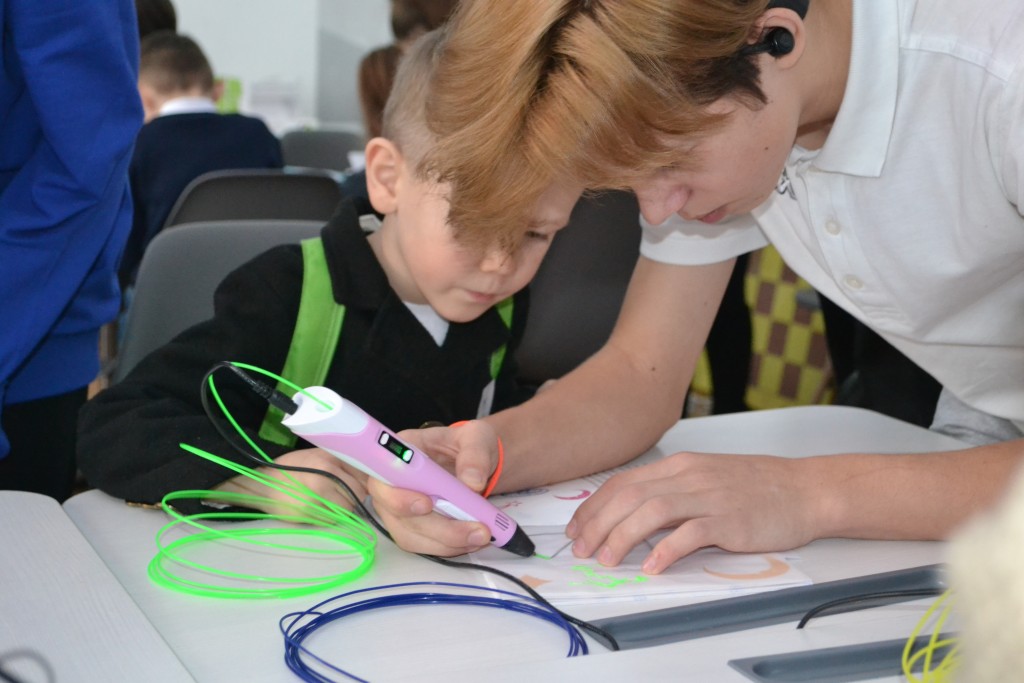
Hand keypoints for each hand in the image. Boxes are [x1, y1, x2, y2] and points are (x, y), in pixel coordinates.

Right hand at [212, 447, 368, 514]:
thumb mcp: (317, 455)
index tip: (360, 484)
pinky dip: (330, 518)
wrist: (261, 484)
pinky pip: (332, 520)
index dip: (364, 481)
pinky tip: (319, 509)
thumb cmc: (291, 468)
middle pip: (359, 494)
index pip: (363, 475)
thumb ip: (341, 463)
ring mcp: (318, 495)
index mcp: (330, 459)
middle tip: (343, 495)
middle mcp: (326, 475)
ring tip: (329, 502)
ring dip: (343, 509)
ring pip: (348, 509)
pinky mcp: (309, 513)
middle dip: (355, 496)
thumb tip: (367, 474)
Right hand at [368, 420, 498, 555]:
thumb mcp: (478, 438)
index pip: (383, 476)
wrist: (477, 462)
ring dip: (446, 541)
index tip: (426, 505)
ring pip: (409, 535)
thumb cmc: (469, 444)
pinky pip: (423, 544)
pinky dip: (449, 546)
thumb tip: (472, 483)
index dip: (397, 495)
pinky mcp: (412, 526)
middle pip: (397, 513)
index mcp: (401, 452)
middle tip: (477, 530)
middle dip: (438, 527)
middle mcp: (392, 482)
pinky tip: (473, 540)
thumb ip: (475, 456)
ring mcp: (399, 508)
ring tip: (481, 536)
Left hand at [566, 451, 819, 573]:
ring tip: (607, 559)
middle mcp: (688, 476)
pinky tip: (652, 566)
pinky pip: (690, 534)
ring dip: (622, 537)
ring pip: (651, 511)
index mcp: (679, 465)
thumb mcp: (705, 478)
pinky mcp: (729, 520)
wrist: (805, 489)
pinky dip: (666, 550)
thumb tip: (632, 515)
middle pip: (629, 496)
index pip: (623, 482)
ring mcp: (709, 497)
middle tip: (582, 548)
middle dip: (598, 524)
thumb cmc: (757, 487)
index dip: (594, 506)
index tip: (577, 528)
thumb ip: (670, 491)